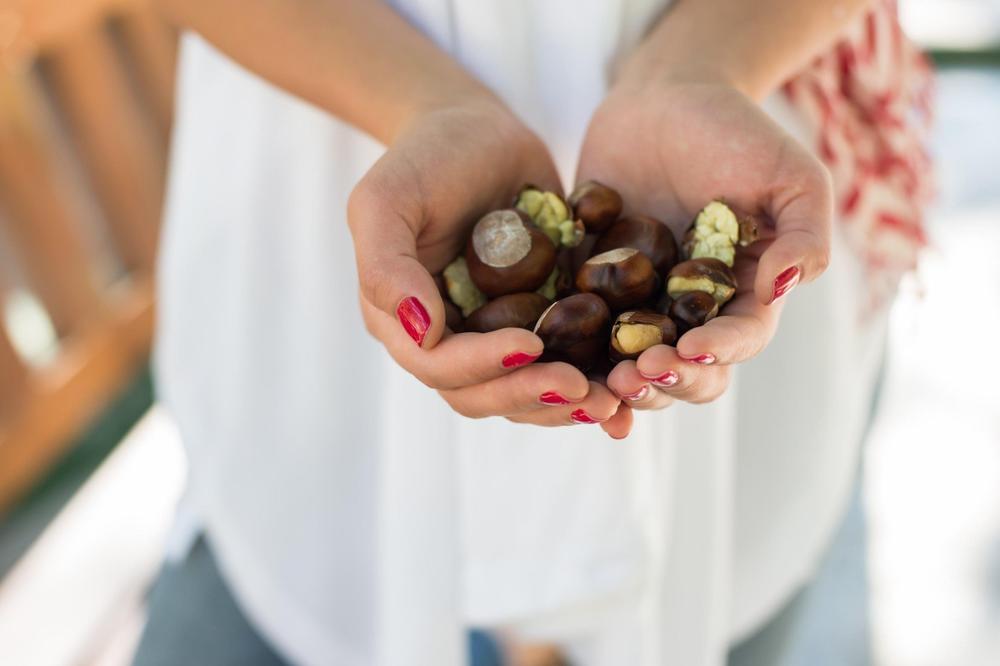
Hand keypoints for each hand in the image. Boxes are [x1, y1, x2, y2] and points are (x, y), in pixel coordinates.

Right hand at [348, 98, 630, 435]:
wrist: (478, 133)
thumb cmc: (425, 158)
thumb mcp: (386, 199)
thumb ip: (387, 266)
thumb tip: (420, 332)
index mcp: (402, 322)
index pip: (439, 365)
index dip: (482, 365)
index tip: (529, 344)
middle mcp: (447, 340)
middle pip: (483, 394)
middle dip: (532, 396)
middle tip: (584, 388)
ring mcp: (494, 337)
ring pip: (524, 392)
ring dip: (566, 404)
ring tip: (615, 401)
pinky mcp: (538, 324)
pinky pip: (562, 364)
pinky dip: (592, 379)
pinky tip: (630, 386)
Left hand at [577, 79, 831, 410]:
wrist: (662, 97)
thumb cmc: (736, 132)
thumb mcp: (791, 175)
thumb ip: (803, 234)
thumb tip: (784, 286)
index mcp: (742, 296)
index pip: (737, 340)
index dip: (718, 353)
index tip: (692, 348)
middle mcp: (690, 313)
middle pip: (684, 371)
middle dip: (665, 381)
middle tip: (637, 373)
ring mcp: (637, 305)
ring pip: (629, 366)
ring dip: (619, 385)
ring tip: (602, 384)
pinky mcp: (589, 289)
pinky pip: (577, 332)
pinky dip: (569, 358)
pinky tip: (554, 370)